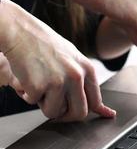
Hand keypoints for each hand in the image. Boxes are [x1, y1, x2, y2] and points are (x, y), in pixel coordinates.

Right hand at [0, 0, 115, 120]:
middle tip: (56, 108)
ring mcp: (58, 82)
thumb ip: (86, 83)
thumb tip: (104, 110)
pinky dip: (27, 95)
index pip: (95, 102)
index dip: (88, 111)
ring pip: (54, 112)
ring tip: (40, 86)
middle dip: (66, 116)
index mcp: (87, 69)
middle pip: (79, 113)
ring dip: (44, 104)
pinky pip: (33, 103)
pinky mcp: (39, 86)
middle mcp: (76, 76)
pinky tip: (27, 79)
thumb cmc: (46, 45)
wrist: (20, 31)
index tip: (81, 114)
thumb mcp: (74, 59)